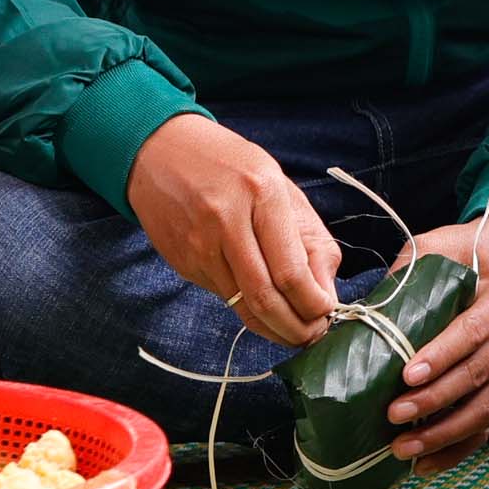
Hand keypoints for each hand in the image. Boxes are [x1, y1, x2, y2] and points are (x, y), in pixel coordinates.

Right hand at [127, 112, 340, 345]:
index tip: (328, 313)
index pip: (290, 270)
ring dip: (273, 327)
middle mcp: (226, 220)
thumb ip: (310, 239)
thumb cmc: (232, 167)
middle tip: (313, 337)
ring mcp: (198, 244)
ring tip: (295, 330)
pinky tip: (263, 305)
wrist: (160, 151)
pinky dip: (246, 308)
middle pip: (264, 297)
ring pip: (241, 305)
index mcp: (261, 193)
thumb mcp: (282, 187)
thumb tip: (327, 292)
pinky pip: (223, 296)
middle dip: (295, 328)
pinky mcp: (182, 262)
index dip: (313, 303)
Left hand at [385, 214, 488, 470]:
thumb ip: (406, 278)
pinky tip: (426, 464)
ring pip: (486, 407)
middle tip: (394, 415)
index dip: (443, 355)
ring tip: (403, 448)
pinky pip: (488, 422)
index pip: (475, 330)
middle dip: (436, 400)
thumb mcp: (435, 247)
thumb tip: (358, 320)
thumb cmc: (464, 250)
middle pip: (480, 374)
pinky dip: (458, 448)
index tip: (407, 376)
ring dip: (444, 433)